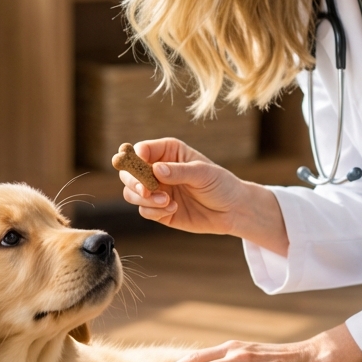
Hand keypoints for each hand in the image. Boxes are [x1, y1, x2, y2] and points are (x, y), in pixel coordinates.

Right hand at [117, 138, 248, 235]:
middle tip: (146, 190)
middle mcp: (157, 170)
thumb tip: (155, 170)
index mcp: (167, 152)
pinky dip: (154, 211)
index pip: (142, 150)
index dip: (135, 158)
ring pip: (132, 193)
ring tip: (166, 201)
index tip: (141, 166)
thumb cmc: (220, 184)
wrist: (232, 211)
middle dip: (133, 181)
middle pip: (129, 173)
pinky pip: (144, 210)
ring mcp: (157, 191)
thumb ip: (179, 171)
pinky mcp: (159, 211)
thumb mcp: (202, 173)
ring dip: (144, 198)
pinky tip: (173, 209)